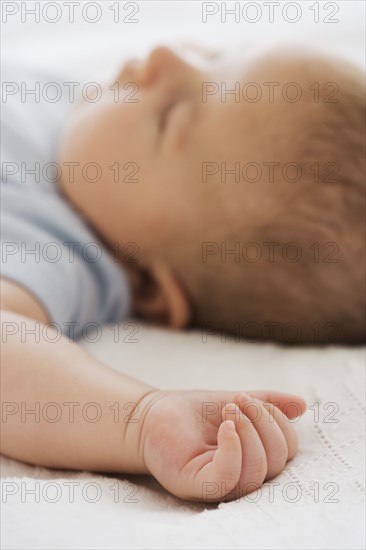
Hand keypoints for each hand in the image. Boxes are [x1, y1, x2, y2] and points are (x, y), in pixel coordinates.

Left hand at [139, 389, 305, 501]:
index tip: (250, 398)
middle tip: (239, 400)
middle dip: (264, 422)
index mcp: (254, 458)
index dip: (277, 422)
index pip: (286, 450)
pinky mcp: (198, 485)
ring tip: (229, 409)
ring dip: (249, 431)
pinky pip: (228, 477)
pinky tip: (226, 426)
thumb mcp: (238, 402)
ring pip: (256, 472)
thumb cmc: (195, 411)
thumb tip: (303, 406)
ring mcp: (220, 484)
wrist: (153, 413)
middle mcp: (241, 476)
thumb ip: (268, 404)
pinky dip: (233, 448)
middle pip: (276, 462)